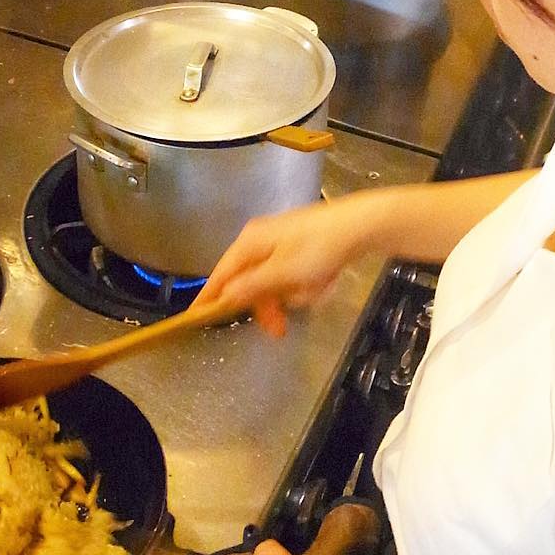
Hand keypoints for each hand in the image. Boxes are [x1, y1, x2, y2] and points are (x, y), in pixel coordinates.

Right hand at [193, 198, 369, 337]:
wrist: (360, 225)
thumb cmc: (318, 249)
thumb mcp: (282, 273)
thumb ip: (251, 286)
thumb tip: (223, 296)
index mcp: (249, 243)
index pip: (221, 274)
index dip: (209, 297)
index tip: (195, 318)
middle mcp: (259, 241)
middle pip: (249, 282)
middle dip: (266, 305)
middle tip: (279, 329)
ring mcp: (279, 243)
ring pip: (273, 283)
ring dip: (291, 295)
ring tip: (315, 294)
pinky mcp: (298, 248)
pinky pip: (292, 277)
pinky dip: (304, 285)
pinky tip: (323, 283)